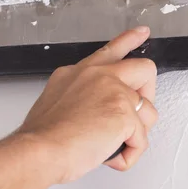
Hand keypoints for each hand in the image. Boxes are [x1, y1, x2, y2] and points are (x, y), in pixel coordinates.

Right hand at [16, 26, 158, 182]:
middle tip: (136, 115)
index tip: (142, 32)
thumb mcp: (55, 100)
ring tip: (112, 144)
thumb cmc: (42, 136)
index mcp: (80, 73)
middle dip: (148, 94)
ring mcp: (114, 92)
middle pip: (144, 70)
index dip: (130, 40)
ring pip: (148, 112)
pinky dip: (129, 154)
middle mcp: (99, 76)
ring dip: (135, 134)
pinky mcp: (124, 114)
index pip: (110, 51)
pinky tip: (110, 156)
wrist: (39, 151)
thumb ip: (80, 95)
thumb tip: (94, 110)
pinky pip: (141, 139)